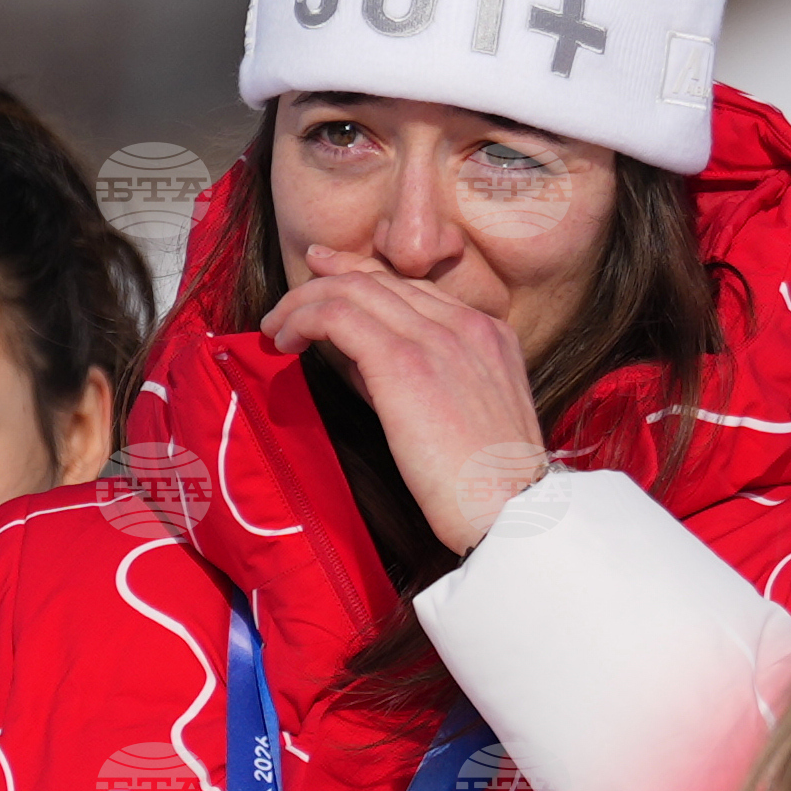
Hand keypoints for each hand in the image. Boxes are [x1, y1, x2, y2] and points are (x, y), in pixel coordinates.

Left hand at [259, 245, 545, 555]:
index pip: (414, 288)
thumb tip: (363, 365)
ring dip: (305, 303)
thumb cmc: (489, 489)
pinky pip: (339, 315)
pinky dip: (304, 319)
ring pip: (354, 288)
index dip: (364, 278)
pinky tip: (286, 341)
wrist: (512, 512)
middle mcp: (465, 324)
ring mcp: (437, 337)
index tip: (329, 278)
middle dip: (327, 281)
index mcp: (489, 335)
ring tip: (277, 328)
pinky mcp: (403, 361)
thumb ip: (422, 382)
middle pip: (382, 279)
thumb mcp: (466, 419)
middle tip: (289, 302)